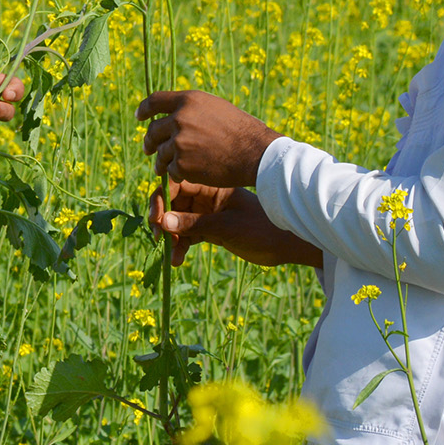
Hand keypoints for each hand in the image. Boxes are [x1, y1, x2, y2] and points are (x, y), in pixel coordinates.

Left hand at [136, 89, 280, 187]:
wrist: (254, 154)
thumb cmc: (241, 130)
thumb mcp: (216, 108)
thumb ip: (192, 110)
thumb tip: (172, 115)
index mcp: (188, 100)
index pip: (155, 100)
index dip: (144, 109)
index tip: (139, 116)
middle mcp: (180, 118)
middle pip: (153, 130)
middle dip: (149, 141)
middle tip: (148, 149)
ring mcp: (179, 142)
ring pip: (160, 153)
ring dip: (161, 161)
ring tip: (164, 167)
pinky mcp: (182, 164)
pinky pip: (171, 169)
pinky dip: (176, 173)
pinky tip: (185, 175)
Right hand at [150, 180, 323, 267]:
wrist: (287, 244)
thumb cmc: (262, 229)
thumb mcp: (226, 227)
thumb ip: (195, 224)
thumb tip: (163, 222)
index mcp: (212, 184)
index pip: (176, 184)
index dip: (162, 200)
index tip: (155, 220)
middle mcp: (207, 195)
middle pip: (173, 202)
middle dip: (163, 220)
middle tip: (158, 239)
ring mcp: (208, 212)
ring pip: (178, 221)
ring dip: (171, 237)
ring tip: (171, 254)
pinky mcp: (211, 229)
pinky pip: (188, 235)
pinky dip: (181, 246)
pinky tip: (177, 260)